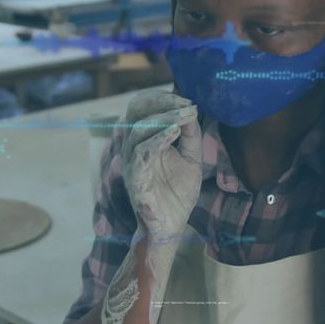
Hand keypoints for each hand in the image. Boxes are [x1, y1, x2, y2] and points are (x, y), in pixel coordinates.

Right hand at [119, 89, 202, 245]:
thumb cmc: (177, 192)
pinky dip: (158, 140)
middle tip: (184, 102)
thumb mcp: (191, 157)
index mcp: (145, 139)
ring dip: (164, 119)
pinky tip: (175, 132)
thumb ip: (191, 134)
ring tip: (185, 115)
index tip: (187, 100)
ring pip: (139, 130)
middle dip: (159, 101)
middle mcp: (134, 147)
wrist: (172, 225)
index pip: (143, 108)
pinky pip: (141, 154)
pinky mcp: (135, 179)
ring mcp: (133, 163)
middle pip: (135, 112)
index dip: (162, 98)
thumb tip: (192, 109)